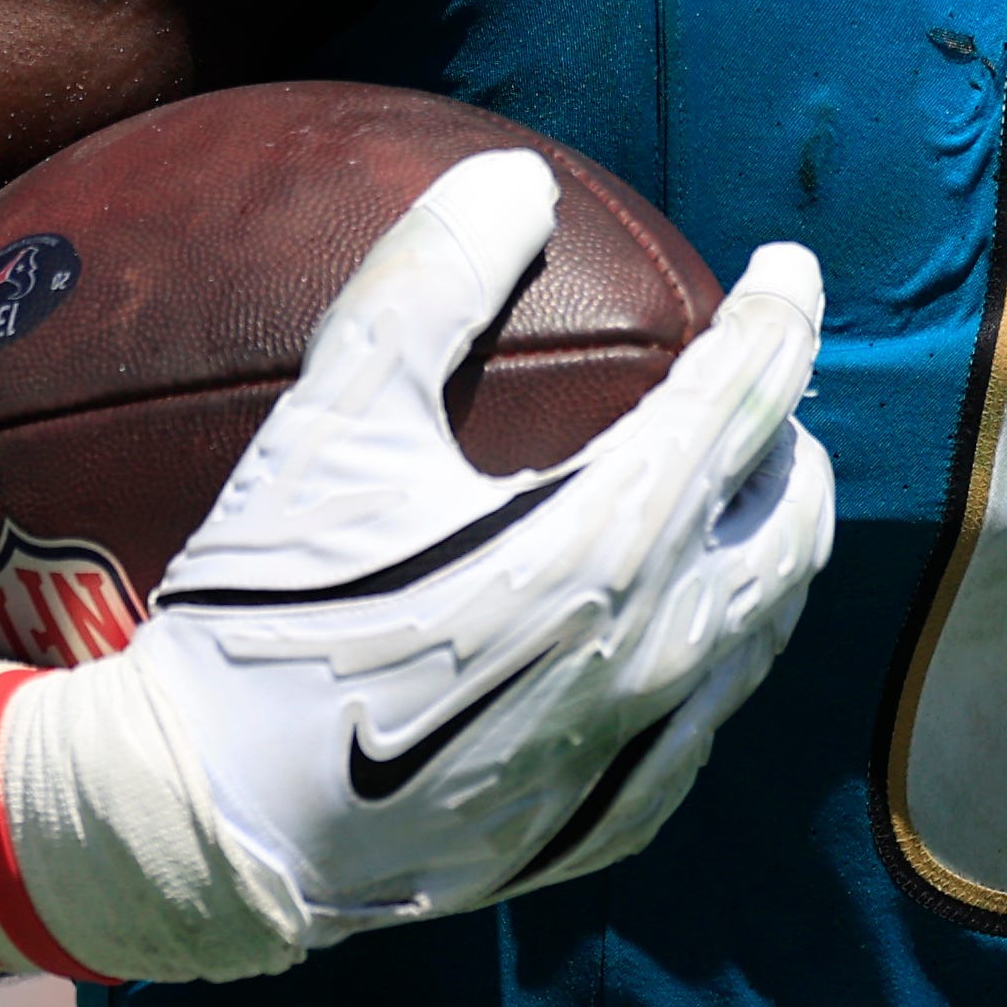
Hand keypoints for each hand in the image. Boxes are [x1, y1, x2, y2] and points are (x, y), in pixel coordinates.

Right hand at [0, 153, 839, 978]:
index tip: (784, 268)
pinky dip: (707, 653)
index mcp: (614, 537)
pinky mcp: (608, 821)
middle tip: (762, 401)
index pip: (746, 397)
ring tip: (726, 503)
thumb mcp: (330, 425)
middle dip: (793, 446)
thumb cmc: (266, 616)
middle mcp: (660, 646)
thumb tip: (512, 178)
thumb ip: (424, 285)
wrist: (213, 828)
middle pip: (792, 523)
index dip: (779, 317)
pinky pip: (701, 722)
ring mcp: (643, 746)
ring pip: (762, 630)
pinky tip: (655, 639)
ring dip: (763, 549)